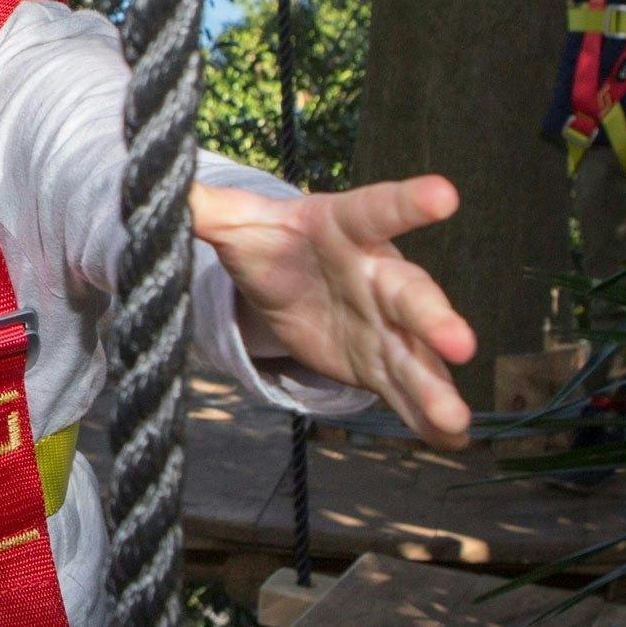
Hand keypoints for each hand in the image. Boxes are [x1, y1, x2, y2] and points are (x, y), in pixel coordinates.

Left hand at [191, 175, 476, 448]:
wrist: (290, 283)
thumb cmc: (274, 243)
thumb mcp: (238, 224)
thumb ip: (208, 208)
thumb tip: (166, 186)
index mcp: (347, 229)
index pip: (377, 210)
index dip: (409, 202)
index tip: (444, 194)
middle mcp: (379, 276)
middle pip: (411, 294)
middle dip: (436, 318)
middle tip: (459, 343)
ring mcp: (388, 324)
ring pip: (417, 355)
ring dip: (436, 386)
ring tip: (455, 416)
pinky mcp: (383, 364)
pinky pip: (408, 390)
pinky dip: (428, 416)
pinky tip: (451, 439)